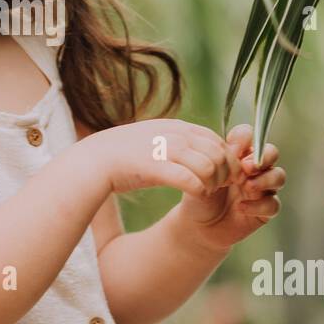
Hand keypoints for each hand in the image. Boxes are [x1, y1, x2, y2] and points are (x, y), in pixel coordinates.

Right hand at [84, 119, 240, 197]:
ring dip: (213, 183)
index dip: (226, 158)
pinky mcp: (156, 168)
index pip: (216, 139)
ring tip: (206, 191)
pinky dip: (199, 190)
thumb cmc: (127, 154)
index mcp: (177, 127)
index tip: (224, 174)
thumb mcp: (156, 137)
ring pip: (209, 167)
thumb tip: (201, 147)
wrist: (96, 160)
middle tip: (219, 187)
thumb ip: (179, 139)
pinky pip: (191, 181)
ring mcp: (166, 150)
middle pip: (218, 153)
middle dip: (224, 173)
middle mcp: (175, 135)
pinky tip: (196, 196)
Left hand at [174, 124, 284, 254]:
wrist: (198, 226)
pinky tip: (242, 207)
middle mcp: (254, 169)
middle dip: (262, 157)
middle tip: (246, 167)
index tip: (234, 148)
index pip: (250, 136)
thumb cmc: (200, 196)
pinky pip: (273, 205)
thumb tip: (233, 148)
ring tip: (247, 186)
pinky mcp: (265, 210)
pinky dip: (259, 205)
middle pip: (271, 152)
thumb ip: (217, 161)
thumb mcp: (202, 176)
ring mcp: (262, 189)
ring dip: (265, 180)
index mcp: (238, 155)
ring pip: (278, 176)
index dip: (246, 138)